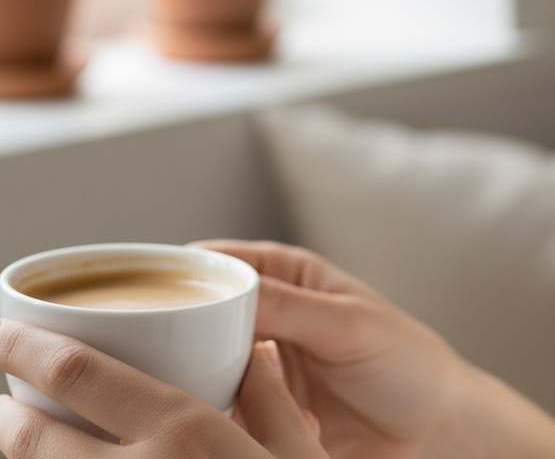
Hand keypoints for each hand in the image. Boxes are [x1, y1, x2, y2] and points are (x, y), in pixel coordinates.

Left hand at [0, 320, 325, 457]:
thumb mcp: (304, 457)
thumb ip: (273, 401)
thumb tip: (256, 356)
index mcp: (184, 434)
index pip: (77, 373)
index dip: (23, 346)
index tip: (3, 328)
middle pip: (30, 438)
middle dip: (0, 411)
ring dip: (15, 458)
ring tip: (16, 439)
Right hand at [198, 240, 464, 458]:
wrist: (433, 428)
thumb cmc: (404, 357)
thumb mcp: (346, 324)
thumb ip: (285, 306)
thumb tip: (222, 292)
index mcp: (280, 274)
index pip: (213, 262)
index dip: (176, 276)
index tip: (150, 299)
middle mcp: (261, 318)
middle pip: (197, 320)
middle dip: (184, 343)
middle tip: (184, 362)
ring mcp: (258, 370)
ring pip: (204, 372)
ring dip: (213, 390)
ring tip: (250, 399)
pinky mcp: (262, 416)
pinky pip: (228, 419)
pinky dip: (240, 426)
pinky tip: (279, 428)